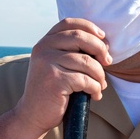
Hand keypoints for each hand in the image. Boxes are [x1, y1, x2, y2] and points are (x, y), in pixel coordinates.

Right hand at [11, 18, 109, 135]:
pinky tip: (95, 95)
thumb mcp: (55, 63)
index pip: (69, 23)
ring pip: (87, 61)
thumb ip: (71, 51)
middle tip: (107, 62)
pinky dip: (95, 88)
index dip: (89, 27)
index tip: (103, 38)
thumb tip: (103, 45)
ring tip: (100, 85)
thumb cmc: (51, 89)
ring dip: (100, 75)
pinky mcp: (55, 80)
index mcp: (44, 42)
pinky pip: (85, 80)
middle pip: (80, 37)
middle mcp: (43, 49)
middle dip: (100, 49)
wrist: (32, 115)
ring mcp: (47, 64)